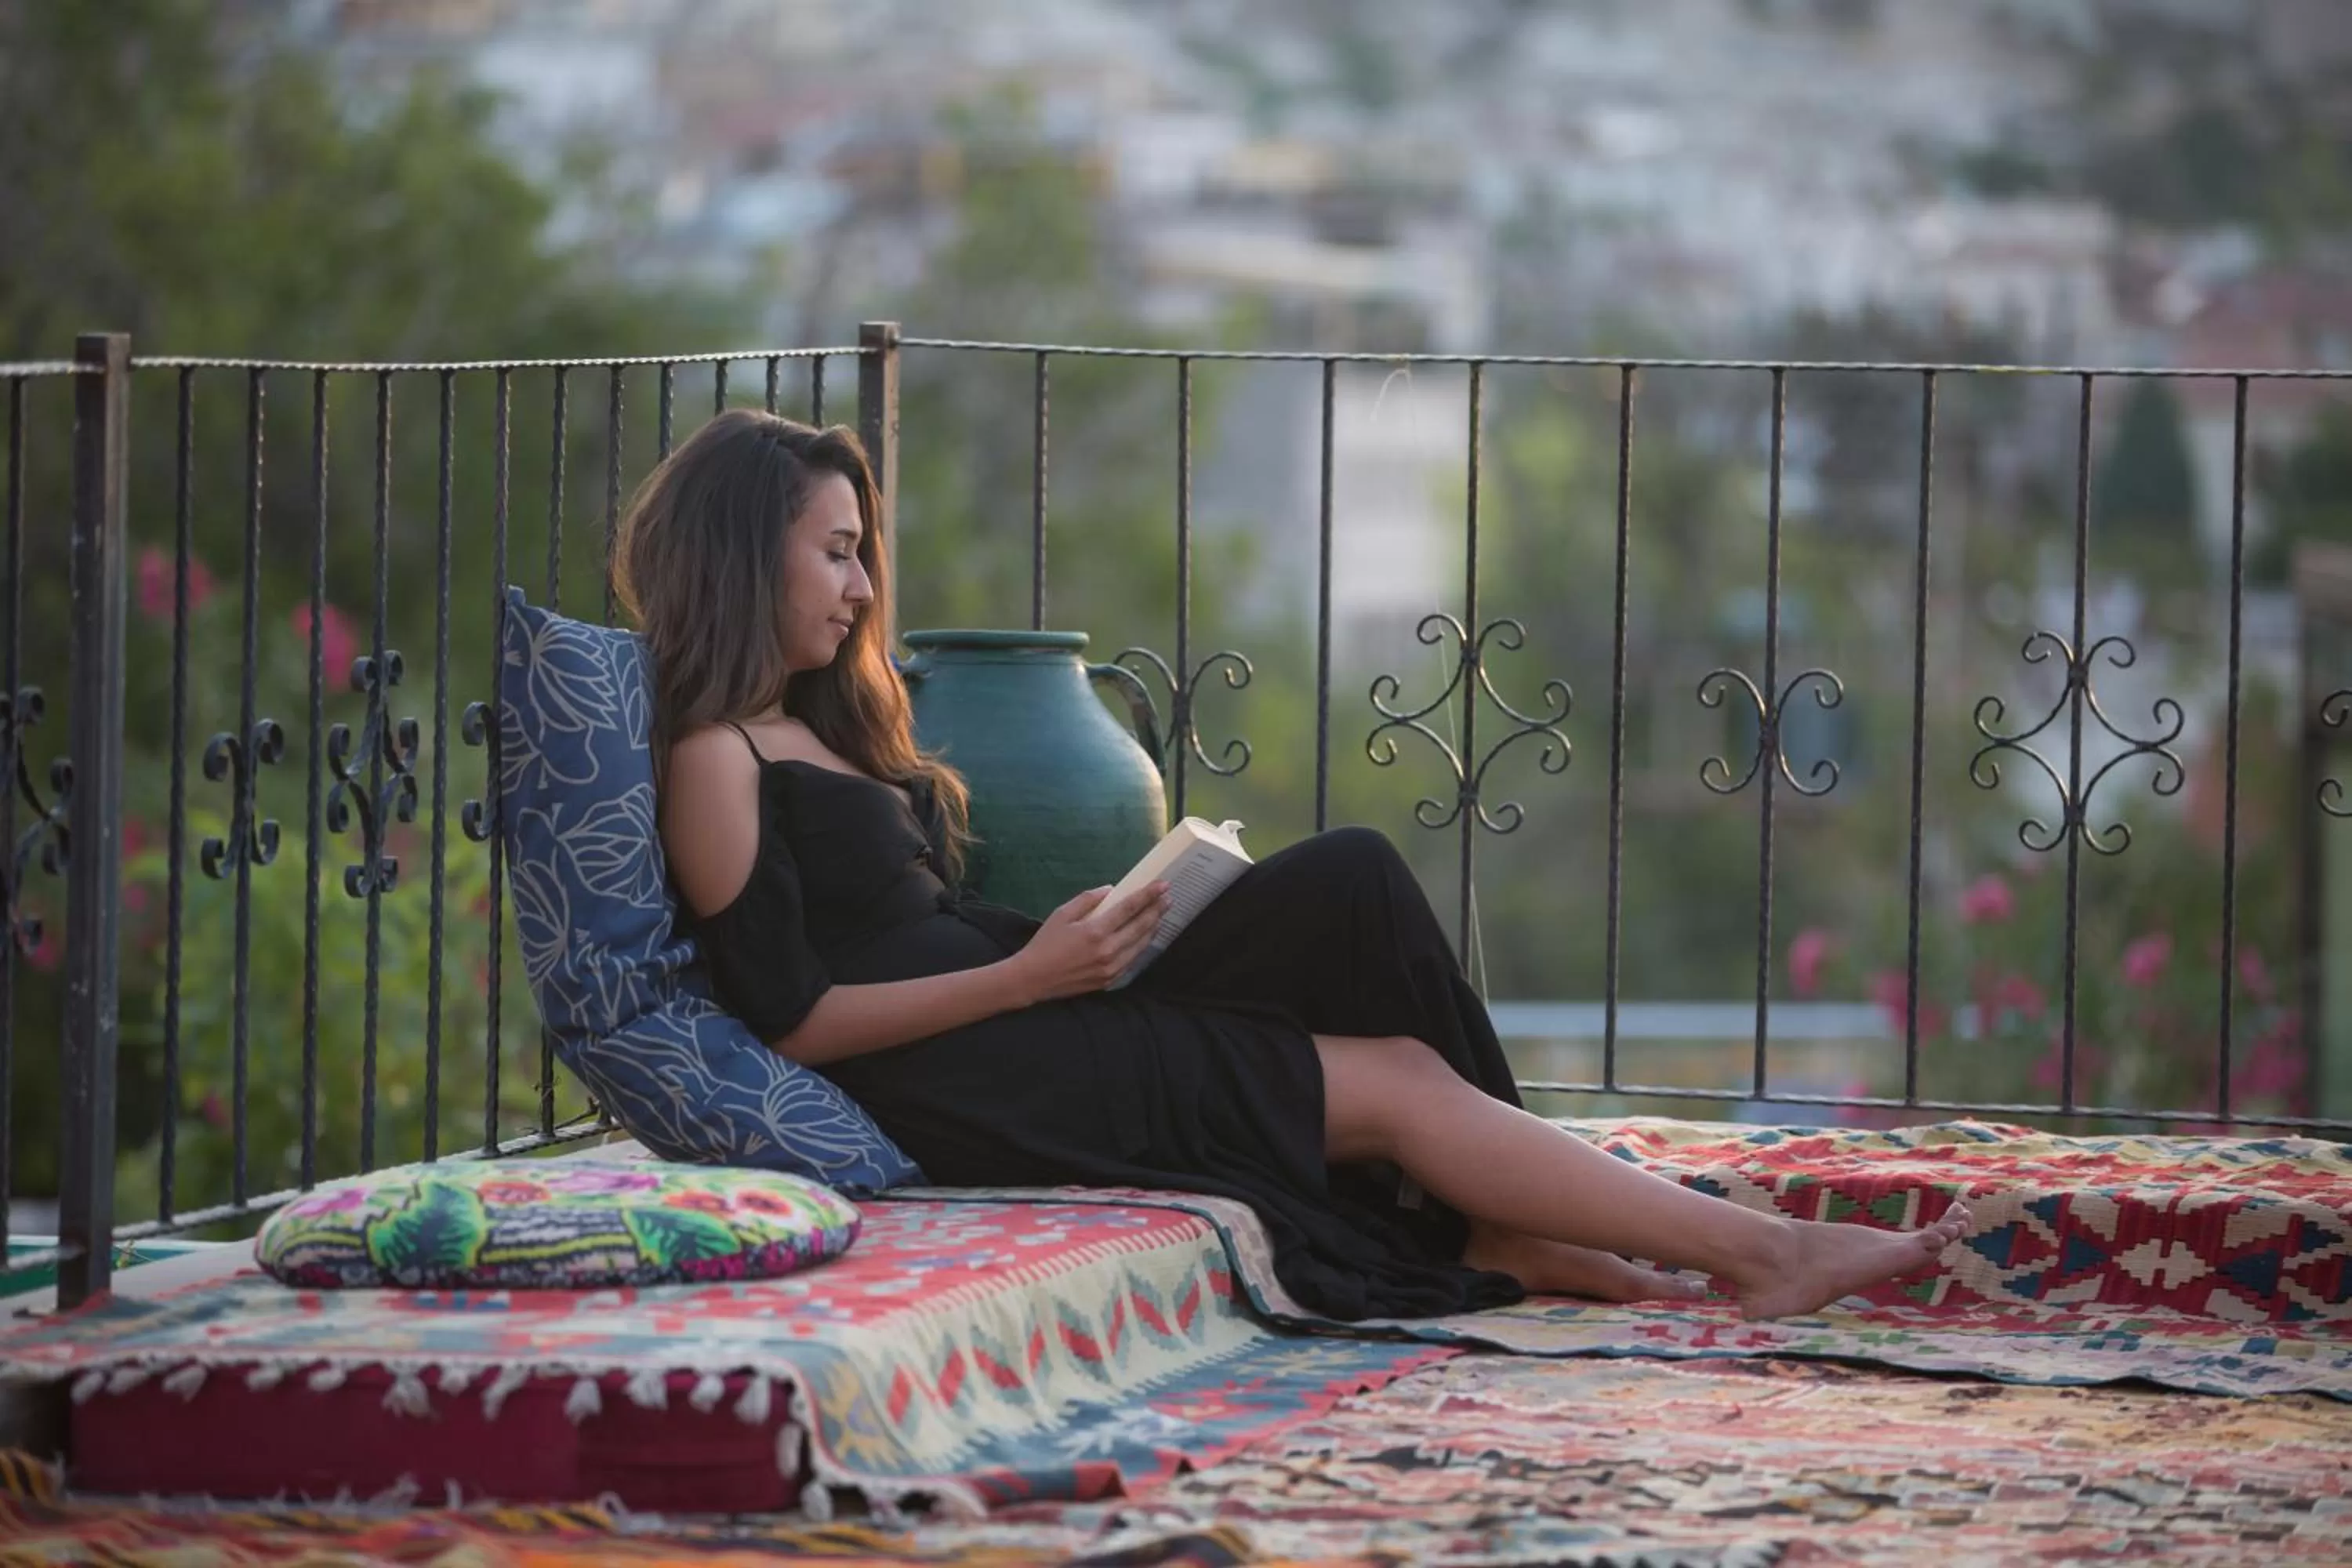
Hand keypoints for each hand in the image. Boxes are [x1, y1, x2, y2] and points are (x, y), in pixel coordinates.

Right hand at [1007, 882, 1171, 1002]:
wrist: (1033, 979)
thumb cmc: (1045, 943)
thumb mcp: (1062, 914)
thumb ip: (1088, 899)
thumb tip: (1111, 890)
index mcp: (1096, 931)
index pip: (1130, 908)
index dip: (1148, 895)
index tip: (1163, 885)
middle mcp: (1108, 950)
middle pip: (1141, 926)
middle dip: (1157, 909)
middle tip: (1169, 897)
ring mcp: (1111, 967)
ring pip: (1141, 944)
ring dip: (1153, 927)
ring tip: (1161, 914)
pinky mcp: (1109, 980)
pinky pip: (1132, 960)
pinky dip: (1141, 945)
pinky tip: (1146, 936)